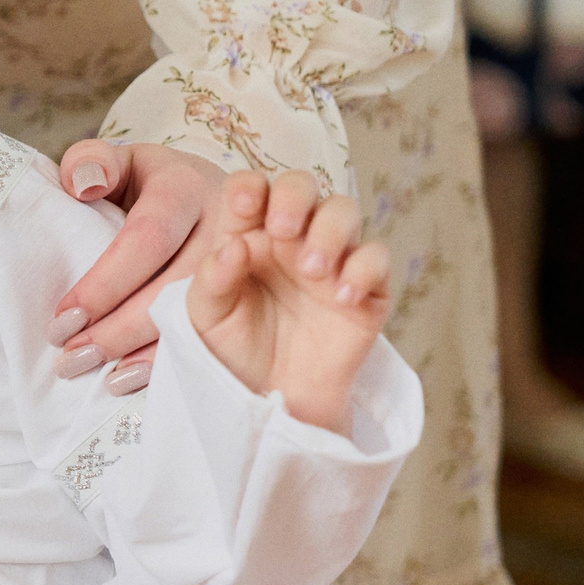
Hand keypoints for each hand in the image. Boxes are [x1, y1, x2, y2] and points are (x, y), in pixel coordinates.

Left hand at [49, 141, 231, 392]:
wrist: (213, 196)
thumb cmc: (153, 185)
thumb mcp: (125, 161)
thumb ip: (93, 162)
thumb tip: (81, 185)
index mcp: (185, 186)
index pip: (145, 239)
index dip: (105, 283)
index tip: (63, 318)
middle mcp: (226, 223)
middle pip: (174, 286)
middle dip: (120, 328)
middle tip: (72, 357)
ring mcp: (248, 260)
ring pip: (201, 317)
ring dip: (146, 353)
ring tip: (99, 377)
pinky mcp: (254, 291)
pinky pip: (217, 335)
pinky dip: (173, 362)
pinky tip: (134, 381)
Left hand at [184, 170, 389, 433]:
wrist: (273, 398)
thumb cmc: (234, 349)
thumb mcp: (206, 317)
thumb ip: (212, 279)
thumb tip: (235, 245)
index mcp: (247, 234)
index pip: (252, 188)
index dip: (250, 186)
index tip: (242, 206)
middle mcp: (290, 238)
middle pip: (302, 186)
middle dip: (294, 196)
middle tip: (283, 230)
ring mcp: (331, 259)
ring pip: (344, 212)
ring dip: (330, 231)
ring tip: (311, 271)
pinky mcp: (366, 288)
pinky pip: (377, 258)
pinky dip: (363, 270)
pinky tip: (341, 297)